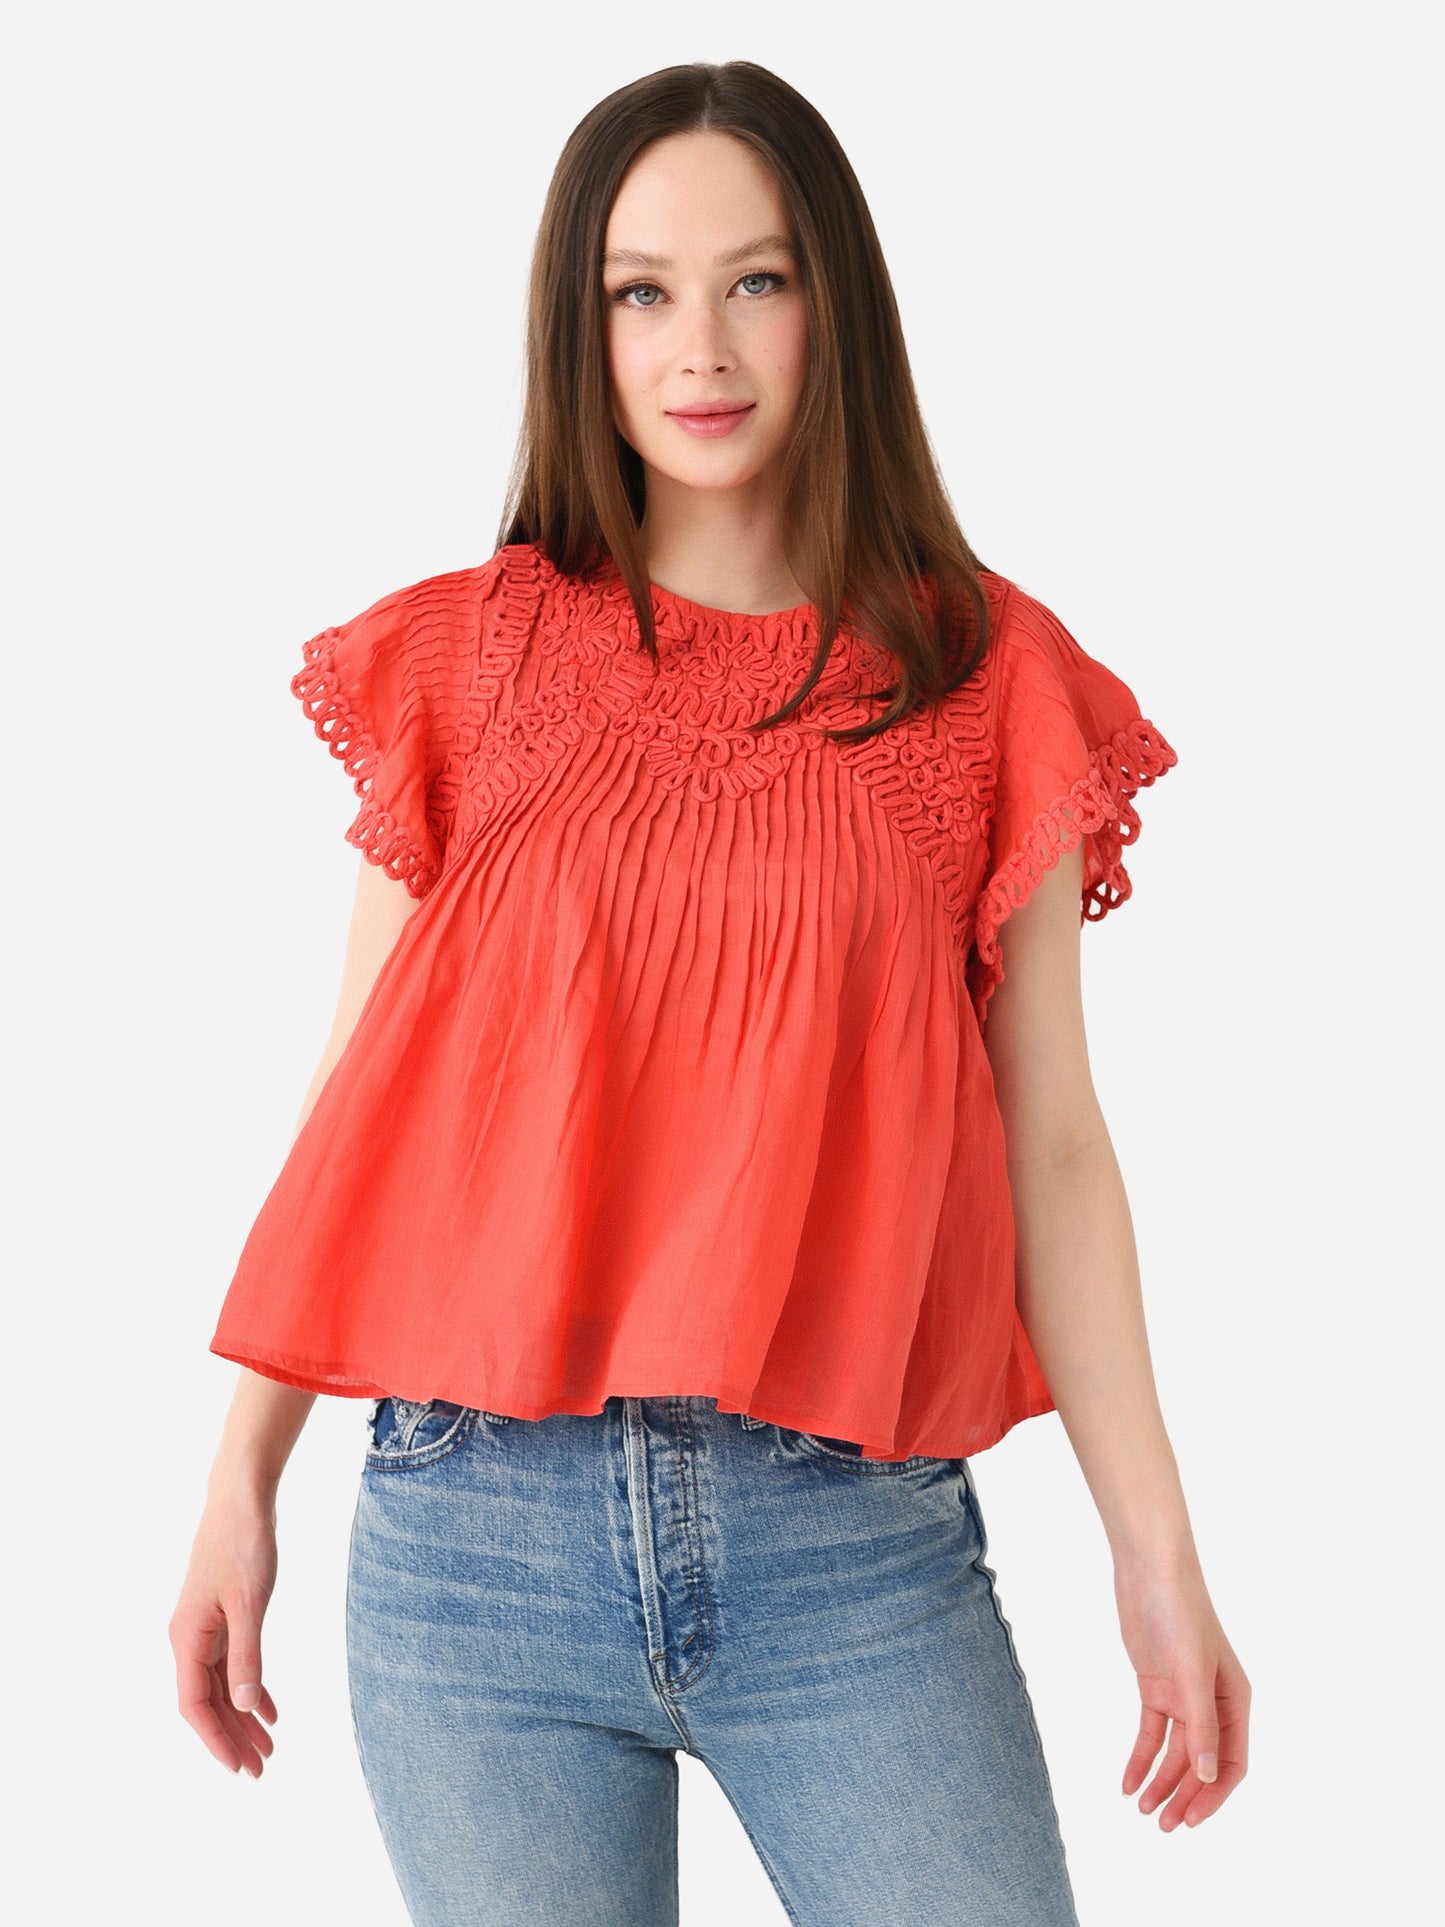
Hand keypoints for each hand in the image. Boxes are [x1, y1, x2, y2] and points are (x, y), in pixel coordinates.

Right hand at [169, 1494, 279, 1776]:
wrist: (242, 1500)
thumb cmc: (243, 1545)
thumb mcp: (249, 1603)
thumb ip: (247, 1655)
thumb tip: (243, 1706)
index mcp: (187, 1638)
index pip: (195, 1704)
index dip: (216, 1739)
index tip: (238, 1767)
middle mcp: (190, 1638)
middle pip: (208, 1702)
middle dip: (232, 1737)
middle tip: (260, 1770)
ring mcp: (205, 1628)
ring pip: (221, 1686)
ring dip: (242, 1717)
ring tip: (268, 1748)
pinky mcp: (222, 1617)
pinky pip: (232, 1665)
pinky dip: (250, 1688)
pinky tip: (268, 1710)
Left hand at [1114, 1560, 1249, 1829]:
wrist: (1149, 1573)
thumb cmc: (1181, 1615)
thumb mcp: (1193, 1674)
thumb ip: (1201, 1726)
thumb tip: (1206, 1776)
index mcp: (1235, 1701)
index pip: (1231, 1762)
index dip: (1212, 1795)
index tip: (1189, 1819)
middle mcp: (1212, 1703)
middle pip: (1201, 1763)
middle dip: (1184, 1795)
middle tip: (1163, 1825)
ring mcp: (1183, 1696)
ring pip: (1175, 1753)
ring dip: (1160, 1781)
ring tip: (1143, 1810)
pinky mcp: (1156, 1687)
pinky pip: (1151, 1733)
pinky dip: (1141, 1758)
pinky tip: (1127, 1782)